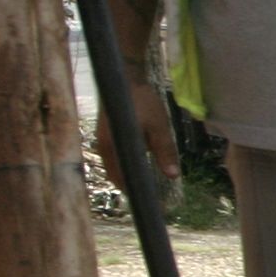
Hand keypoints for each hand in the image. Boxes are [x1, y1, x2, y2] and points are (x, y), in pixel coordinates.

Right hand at [95, 72, 181, 190]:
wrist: (125, 76)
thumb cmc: (141, 101)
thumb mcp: (158, 126)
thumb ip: (164, 151)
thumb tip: (172, 176)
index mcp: (112, 147)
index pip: (120, 178)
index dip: (133, 190)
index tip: (146, 200)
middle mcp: (103, 146)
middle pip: (114, 174)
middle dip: (129, 185)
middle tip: (147, 194)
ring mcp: (102, 139)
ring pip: (113, 165)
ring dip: (126, 174)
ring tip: (144, 182)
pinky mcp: (106, 133)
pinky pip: (114, 155)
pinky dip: (124, 163)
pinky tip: (138, 163)